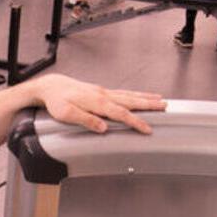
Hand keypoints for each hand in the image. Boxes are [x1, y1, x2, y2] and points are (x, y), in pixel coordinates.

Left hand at [30, 72, 163, 135]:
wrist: (51, 87)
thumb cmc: (57, 101)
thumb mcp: (67, 114)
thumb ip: (86, 120)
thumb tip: (103, 128)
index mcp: (97, 102)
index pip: (121, 113)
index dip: (135, 122)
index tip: (147, 129)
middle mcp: (103, 95)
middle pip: (131, 100)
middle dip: (149, 104)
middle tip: (165, 106)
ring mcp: (103, 92)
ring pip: (129, 95)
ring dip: (145, 97)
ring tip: (159, 100)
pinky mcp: (101, 91)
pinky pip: (123, 93)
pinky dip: (135, 94)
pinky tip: (139, 96)